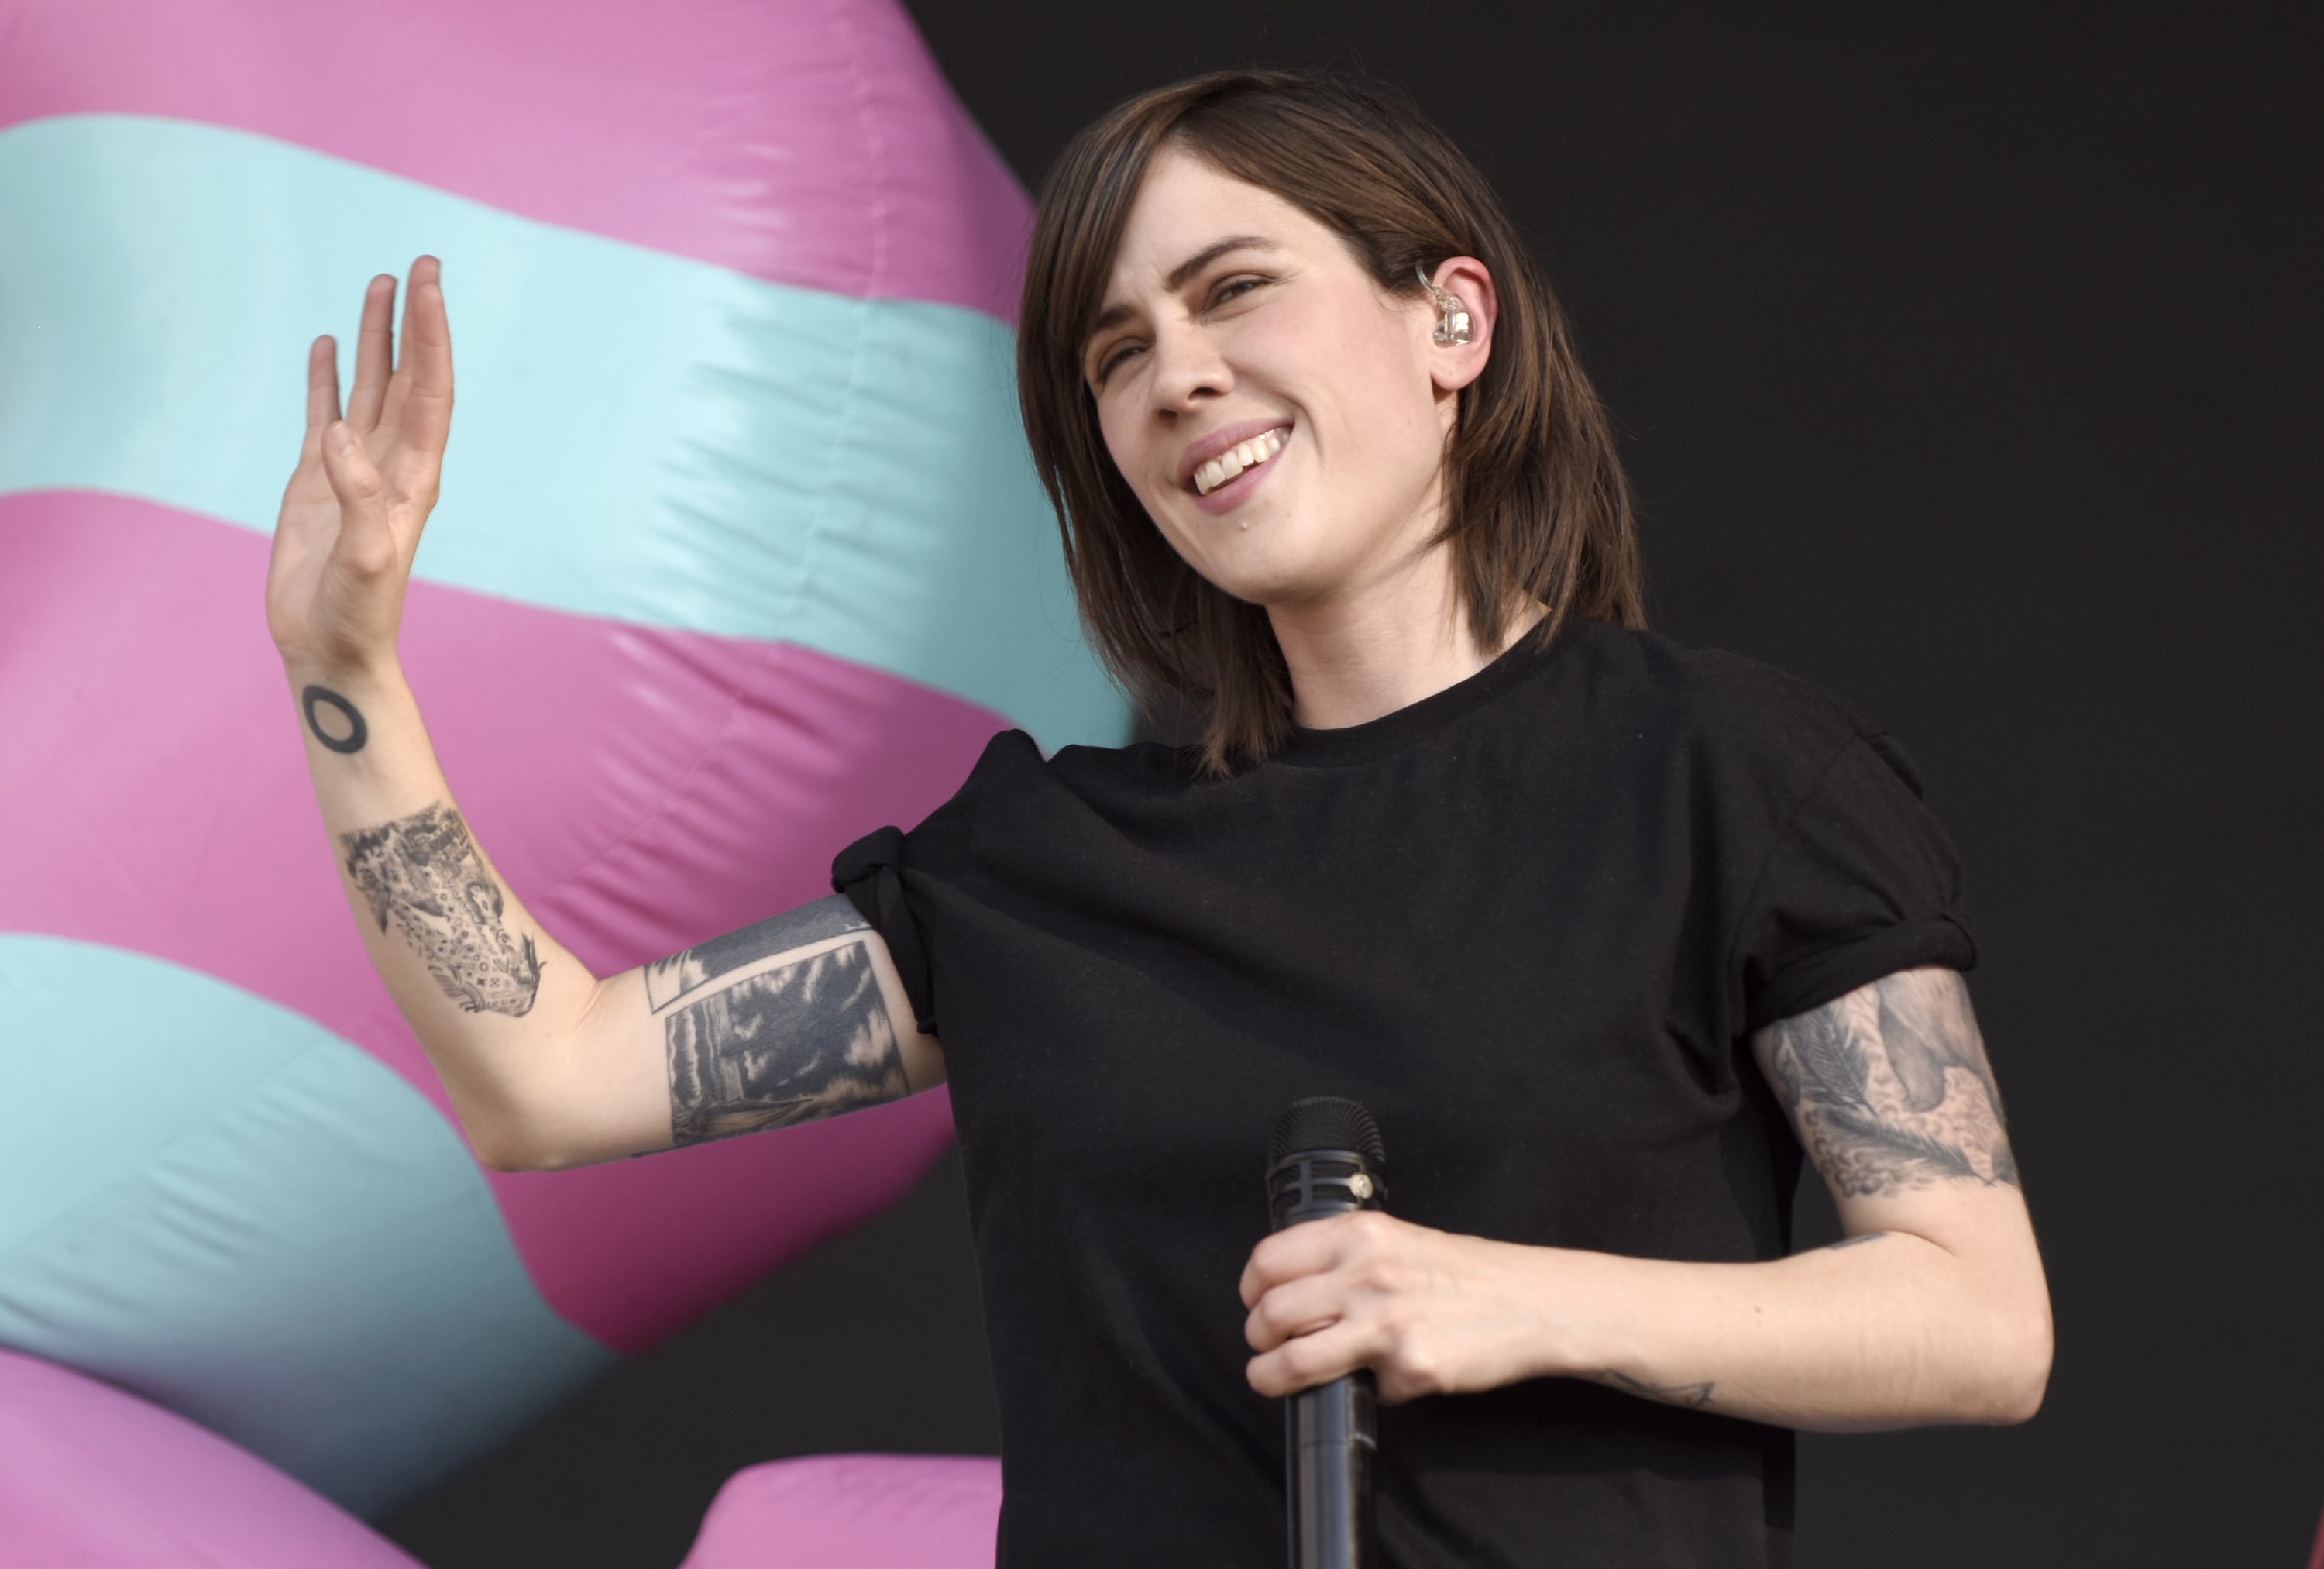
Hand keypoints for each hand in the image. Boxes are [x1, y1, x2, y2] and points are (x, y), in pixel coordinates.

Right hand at [266, 256, 453, 675]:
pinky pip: (324, 414)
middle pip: (406, 376)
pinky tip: (325, 346)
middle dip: (413, 321)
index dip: (430, 336)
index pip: (429, 390)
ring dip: (374, 339)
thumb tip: (340, 433)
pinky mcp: (317, 481)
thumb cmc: (357, 613)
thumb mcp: (365, 560)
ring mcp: (354, 469)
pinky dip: (326, 379)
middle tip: (419, 263)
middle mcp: (392, 463)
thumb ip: (358, 497)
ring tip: (379, 285)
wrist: (330, 648)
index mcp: (415, 477)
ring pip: (369, 387)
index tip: (429, 284)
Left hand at [1239, 1211, 1585, 1404]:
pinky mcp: (1408, 1369)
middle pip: (1270, 1312)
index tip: (1254, 1303)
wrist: (1532, 1302)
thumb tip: (1292, 1287)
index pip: (1269, 1259)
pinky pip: (1358, 1389)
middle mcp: (1366, 1273)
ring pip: (1292, 1359)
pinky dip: (1363, 1390)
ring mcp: (1386, 1323)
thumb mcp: (1399, 1240)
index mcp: (1360, 1234)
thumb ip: (1346, 1256)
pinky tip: (1383, 1378)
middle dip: (1257, 1338)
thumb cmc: (1468, 1274)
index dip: (1250, 1290)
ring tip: (1274, 1378)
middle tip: (1265, 1347)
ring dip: (1271, 1376)